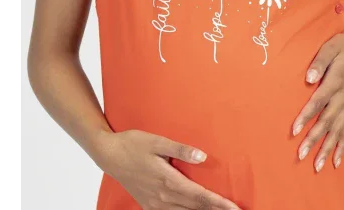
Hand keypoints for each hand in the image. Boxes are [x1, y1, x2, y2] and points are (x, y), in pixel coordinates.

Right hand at [97, 129, 239, 209]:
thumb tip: (202, 157)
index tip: (235, 209)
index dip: (219, 204)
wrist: (108, 154)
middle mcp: (163, 197)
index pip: (200, 197)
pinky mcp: (149, 205)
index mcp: (168, 181)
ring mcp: (155, 204)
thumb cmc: (133, 143)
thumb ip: (180, 150)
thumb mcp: (157, 141)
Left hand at [291, 32, 343, 172]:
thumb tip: (309, 78)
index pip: (318, 102)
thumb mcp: (331, 47)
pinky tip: (335, 160)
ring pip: (338, 131)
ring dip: (327, 148)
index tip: (295, 130)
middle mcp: (342, 97)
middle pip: (327, 121)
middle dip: (313, 139)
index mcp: (335, 82)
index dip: (306, 116)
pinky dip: (342, 146)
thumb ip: (319, 62)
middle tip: (300, 154)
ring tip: (317, 166)